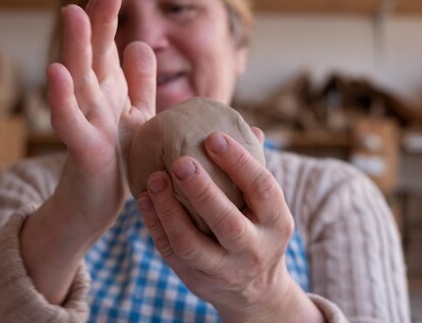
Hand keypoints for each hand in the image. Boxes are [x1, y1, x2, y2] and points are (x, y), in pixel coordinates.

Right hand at [48, 0, 155, 244]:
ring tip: (73, 11)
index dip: (108, 16)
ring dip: (74, 46)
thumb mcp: (135, 116)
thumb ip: (139, 83)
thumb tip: (140, 44)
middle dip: (98, 19)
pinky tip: (56, 71)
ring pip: (77, 79)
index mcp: (110, 90)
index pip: (108, 46)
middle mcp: (94, 100)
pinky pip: (68, 120)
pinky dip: (62, 98)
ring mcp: (85, 122)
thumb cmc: (116, 160)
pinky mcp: (80, 148)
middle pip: (94, 53)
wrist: (95, 205)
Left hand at [137, 131, 324, 322]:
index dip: (238, 161)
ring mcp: (224, 269)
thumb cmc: (259, 230)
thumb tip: (250, 128)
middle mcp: (254, 249)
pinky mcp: (196, 279)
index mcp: (277, 222)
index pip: (262, 188)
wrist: (256, 293)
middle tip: (180, 162)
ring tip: (154, 178)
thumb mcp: (268, 207)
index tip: (213, 137)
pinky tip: (144, 198)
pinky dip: (155, 224)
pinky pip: (171, 252)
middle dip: (202, 190)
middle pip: (226, 222)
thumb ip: (255, 171)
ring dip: (169, 210)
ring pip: (191, 244)